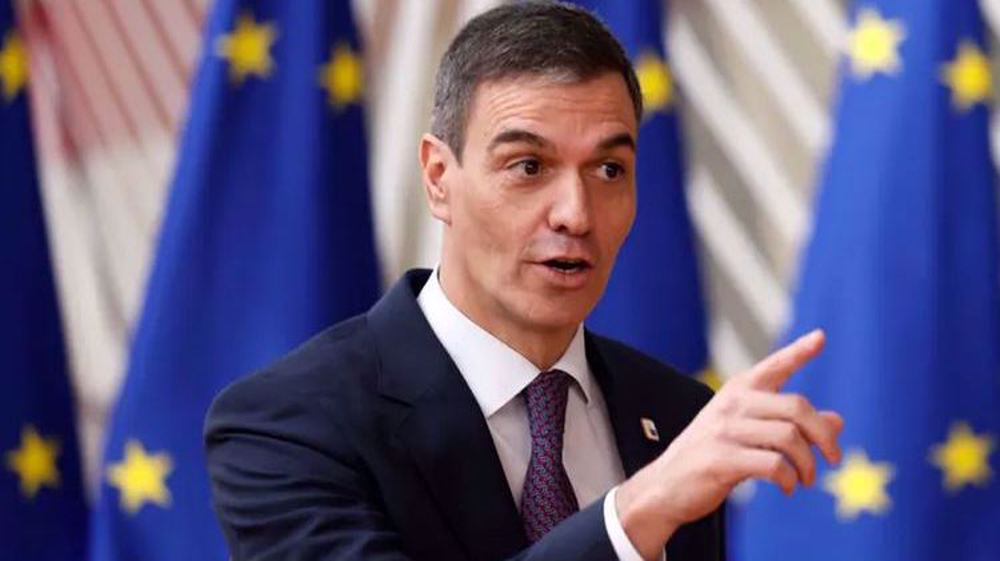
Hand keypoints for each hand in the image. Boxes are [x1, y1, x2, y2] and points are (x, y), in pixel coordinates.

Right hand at [616, 329, 843, 559]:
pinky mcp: (721, 459)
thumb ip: (790, 425)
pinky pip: (774, 465)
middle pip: (797, 408)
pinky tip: (788, 488)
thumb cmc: (712, 455)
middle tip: (834, 458)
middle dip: (824, 435)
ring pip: (789, 438)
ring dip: (808, 464)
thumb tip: (838, 422)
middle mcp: (732, 403)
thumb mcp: (749, 434)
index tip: (820, 337)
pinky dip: (790, 480)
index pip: (773, 366)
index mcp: (738, 391)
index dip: (798, 352)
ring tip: (806, 479)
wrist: (666, 485)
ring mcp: (725, 430)